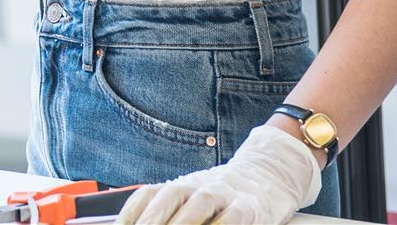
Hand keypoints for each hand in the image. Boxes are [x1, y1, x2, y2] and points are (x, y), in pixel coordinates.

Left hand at [115, 125, 322, 224]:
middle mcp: (196, 186)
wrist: (266, 177)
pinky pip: (232, 218)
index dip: (130, 214)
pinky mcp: (249, 208)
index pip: (146, 195)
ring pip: (199, 204)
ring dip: (182, 222)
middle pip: (169, 197)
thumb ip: (164, 213)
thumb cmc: (219, 200)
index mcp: (177, 186)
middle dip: (152, 220)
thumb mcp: (190, 204)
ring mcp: (222, 194)